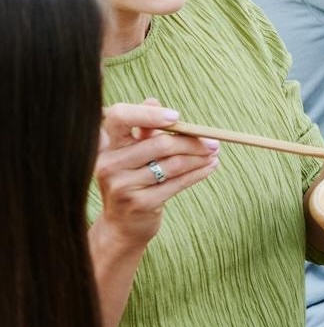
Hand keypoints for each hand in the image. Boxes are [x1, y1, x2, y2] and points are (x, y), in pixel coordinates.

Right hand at [94, 101, 219, 250]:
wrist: (122, 226)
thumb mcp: (133, 154)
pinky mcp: (140, 202)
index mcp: (106, 146)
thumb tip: (152, 100)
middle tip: (213, 140)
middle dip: (191, 141)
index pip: (119, 117)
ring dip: (200, 157)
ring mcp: (122, 185)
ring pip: (173, 163)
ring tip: (214, 152)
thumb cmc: (132, 181)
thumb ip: (143, 129)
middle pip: (159, 143)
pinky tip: (211, 166)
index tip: (177, 117)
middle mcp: (109, 164)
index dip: (149, 114)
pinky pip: (178, 182)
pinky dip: (199, 172)